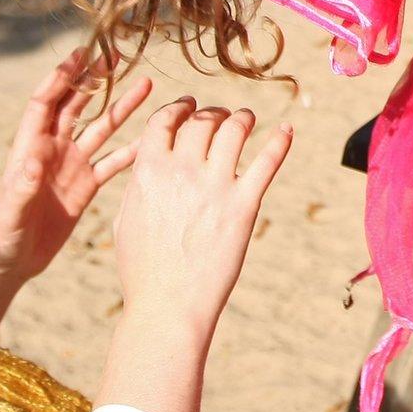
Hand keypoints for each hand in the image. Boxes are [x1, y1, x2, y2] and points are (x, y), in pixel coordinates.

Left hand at [0, 49, 152, 337]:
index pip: (45, 103)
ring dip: (121, 107)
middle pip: (76, 105)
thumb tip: (34, 158)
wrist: (12, 262)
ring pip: (100, 128)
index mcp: (30, 147)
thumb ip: (22, 186)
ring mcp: (71, 165)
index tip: (80, 55)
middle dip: (94, 80)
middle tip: (116, 56)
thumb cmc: (3, 235)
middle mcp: (52, 150)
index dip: (61, 78)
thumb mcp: (10, 212)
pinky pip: (112, 161)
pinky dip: (132, 149)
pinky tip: (154, 136)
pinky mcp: (86, 185)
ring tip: (145, 84)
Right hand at [95, 102, 291, 411]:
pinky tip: (286, 131)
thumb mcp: (126, 220)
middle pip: (202, 121)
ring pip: (234, 130)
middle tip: (219, 116)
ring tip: (246, 119)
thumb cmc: (143, 271)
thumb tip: (148, 165)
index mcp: (148, 171)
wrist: (169, 306)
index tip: (189, 105)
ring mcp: (216, 186)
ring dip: (241, 118)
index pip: (164, 120)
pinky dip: (279, 141)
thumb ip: (139, 185)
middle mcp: (182, 170)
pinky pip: (267, 162)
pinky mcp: (245, 205)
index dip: (179, 107)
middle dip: (211, 113)